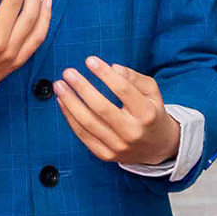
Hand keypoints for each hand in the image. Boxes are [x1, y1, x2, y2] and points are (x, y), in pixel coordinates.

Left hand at [57, 56, 179, 167]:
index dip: (105, 74)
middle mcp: (132, 132)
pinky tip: (62, 102)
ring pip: (88, 123)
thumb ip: (134, 78)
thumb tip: (113, 67)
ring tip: (59, 86)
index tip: (90, 60)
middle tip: (68, 72)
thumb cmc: (151, 113)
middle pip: (101, 108)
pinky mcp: (105, 155)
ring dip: (70, 102)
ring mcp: (118, 146)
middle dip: (82, 88)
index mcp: (147, 114)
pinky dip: (70, 118)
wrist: (157, 148)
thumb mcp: (151, 92)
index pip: (123, 90)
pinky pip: (83, 135)